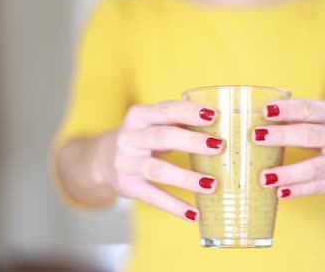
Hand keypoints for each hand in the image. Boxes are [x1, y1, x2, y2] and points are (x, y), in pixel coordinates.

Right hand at [94, 101, 223, 220]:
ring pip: (158, 170)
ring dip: (186, 178)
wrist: (102, 159)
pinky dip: (174, 206)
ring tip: (212, 185)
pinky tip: (194, 213)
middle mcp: (131, 137)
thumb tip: (221, 128)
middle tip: (218, 147)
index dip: (189, 112)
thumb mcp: (153, 124)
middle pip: (162, 137)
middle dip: (191, 141)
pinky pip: (153, 196)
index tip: (213, 115)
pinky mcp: (128, 186)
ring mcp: (127, 163)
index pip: (166, 110)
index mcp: (140, 115)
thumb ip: (179, 123)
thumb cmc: (142, 138)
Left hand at [253, 99, 324, 198]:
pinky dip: (299, 190)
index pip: (310, 109)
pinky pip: (319, 186)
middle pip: (312, 135)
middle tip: (257, 137)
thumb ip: (295, 117)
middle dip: (284, 136)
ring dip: (289, 173)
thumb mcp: (322, 118)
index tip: (266, 110)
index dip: (288, 109)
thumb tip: (249, 119)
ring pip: (316, 167)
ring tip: (265, 177)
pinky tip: (280, 192)